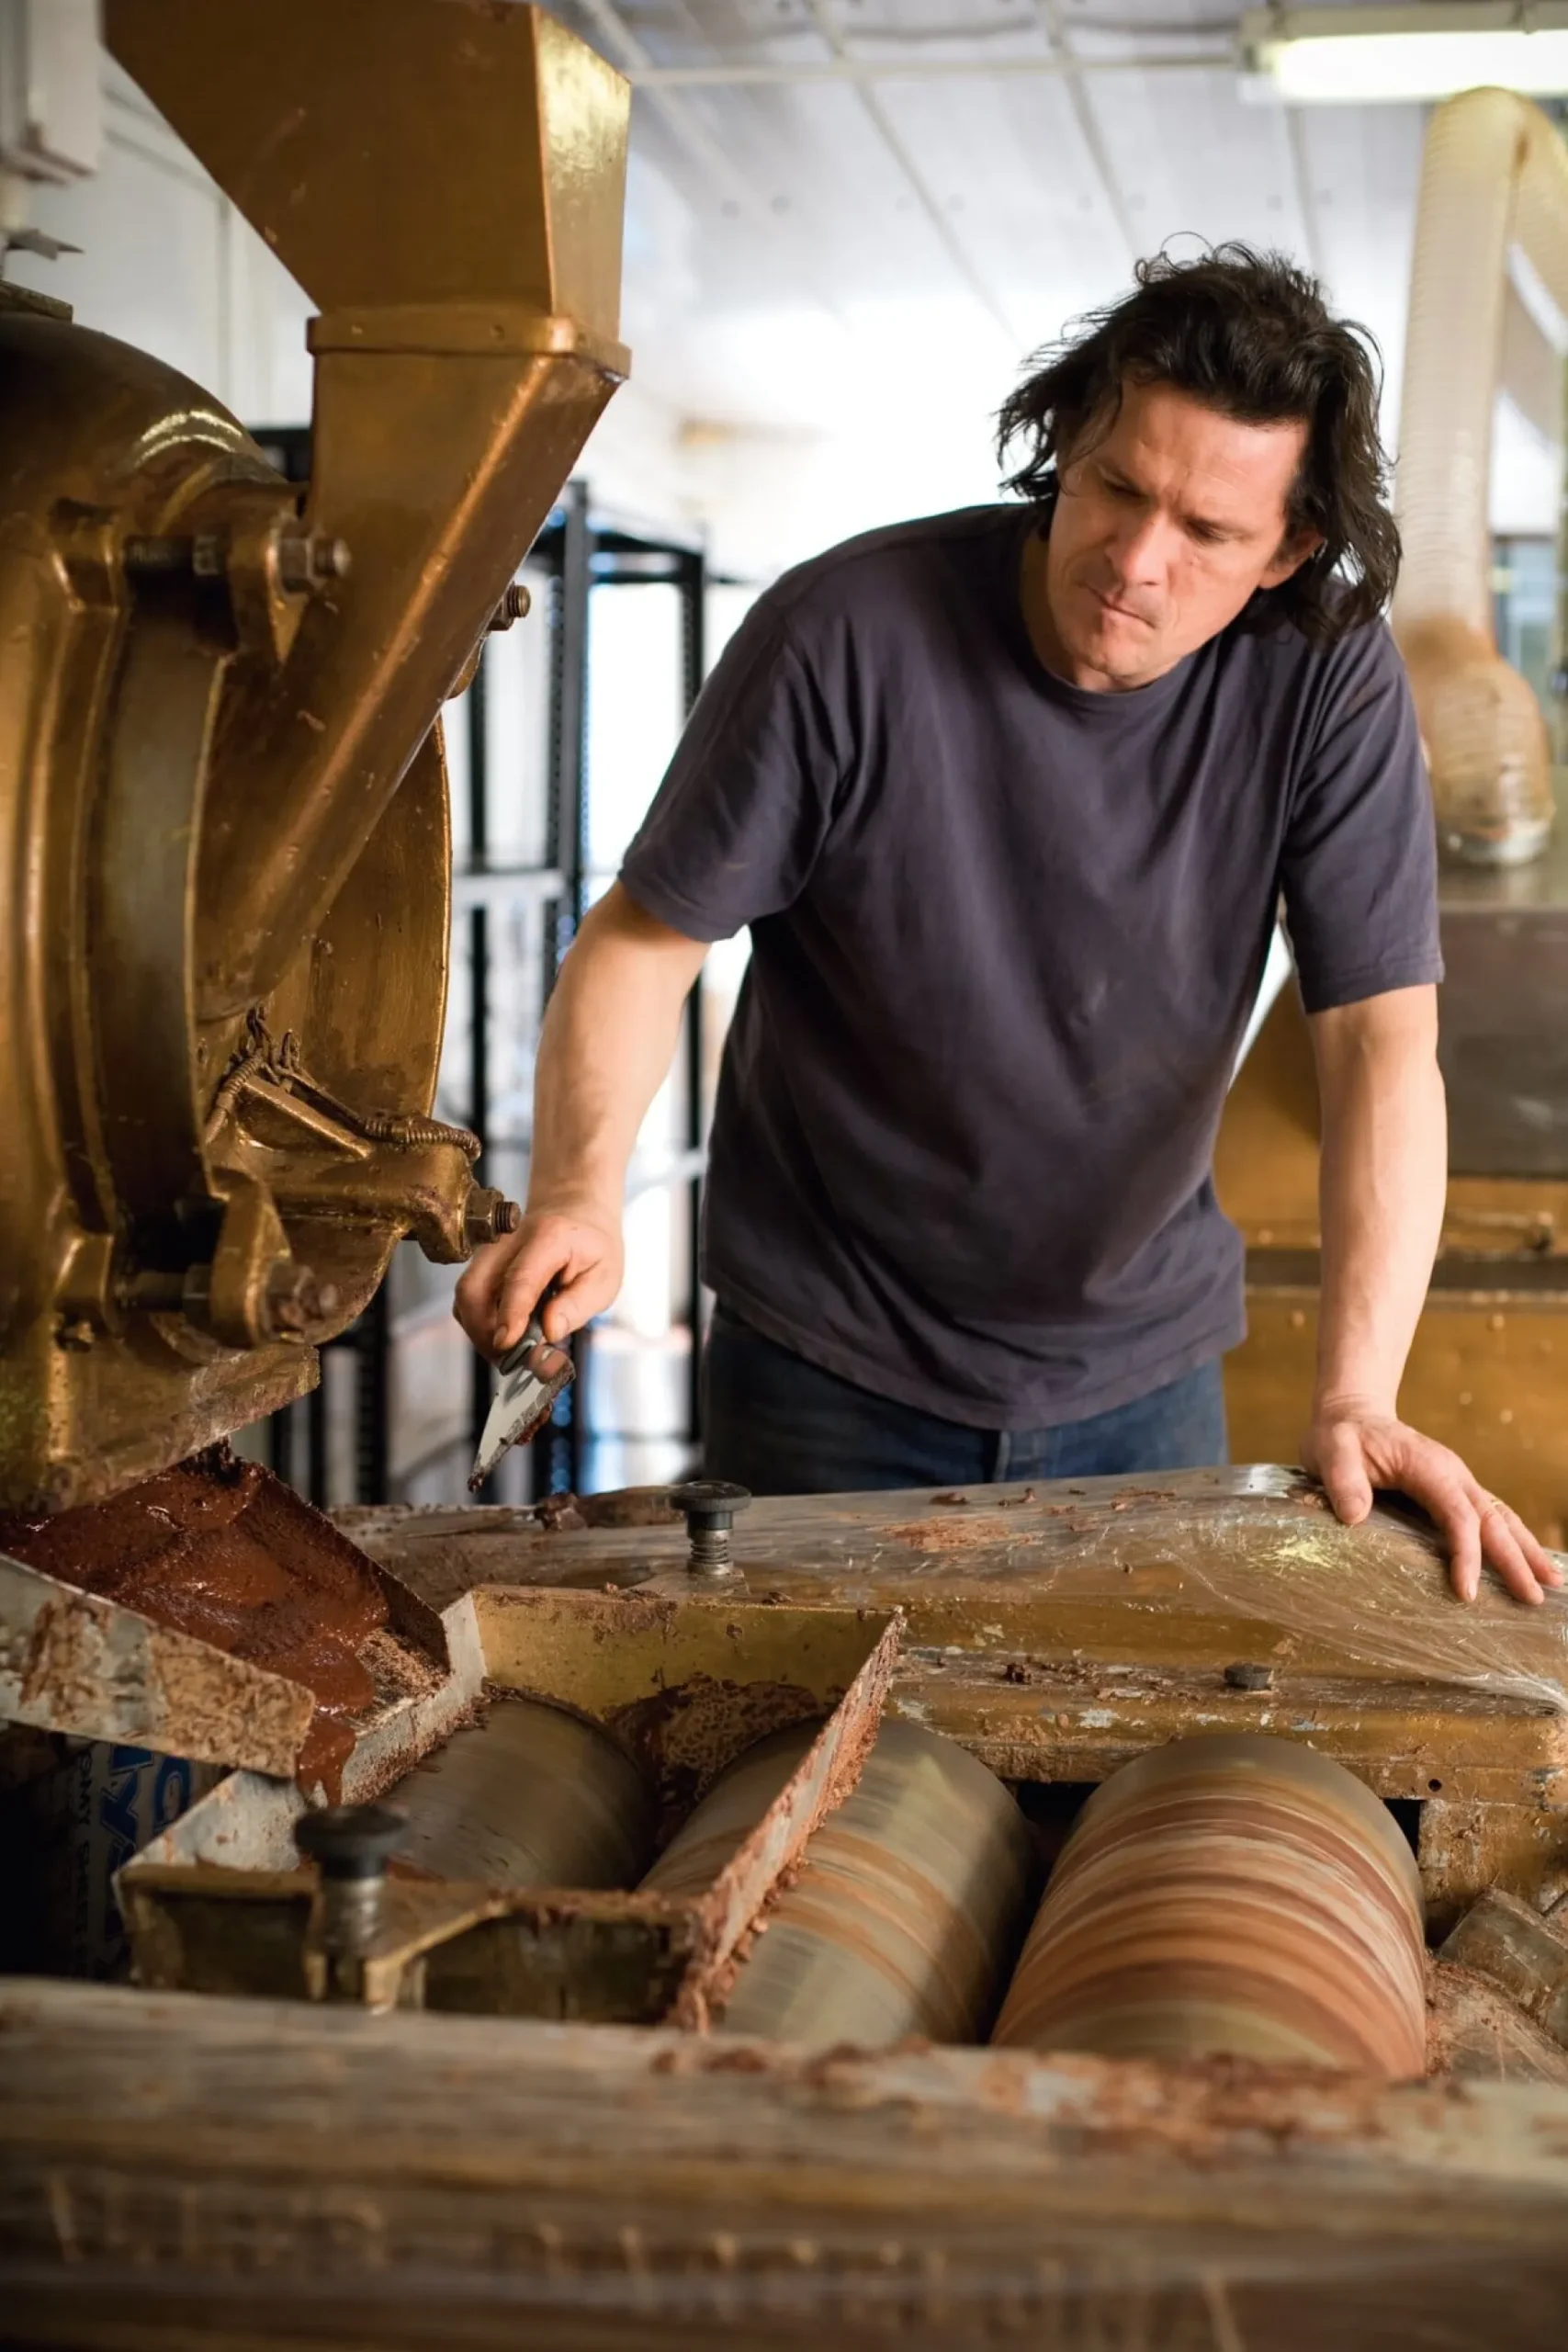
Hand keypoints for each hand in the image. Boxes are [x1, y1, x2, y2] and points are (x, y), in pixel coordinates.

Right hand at [453, 1204, 622, 1360]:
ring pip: (465, 1297)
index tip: (507, 1344)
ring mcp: (489, 1251)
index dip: (510, 1314)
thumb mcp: (605, 1278)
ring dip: (481, 1333)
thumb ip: (578, 1305)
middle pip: (475, 1288)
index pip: (520, 1277)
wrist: (576, 1214)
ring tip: (512, 1353)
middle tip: (513, 1361)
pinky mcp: (481, 1265)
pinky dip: (480, 1325)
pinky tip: (504, 1337)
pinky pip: (468, 1301)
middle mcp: (509, 1240)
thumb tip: (550, 1331)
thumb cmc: (592, 1248)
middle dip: (485, 1333)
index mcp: (549, 1237)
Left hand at [1303, 1396, 1564, 1605]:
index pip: (1458, 1515)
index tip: (1467, 1592)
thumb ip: (1342, 1479)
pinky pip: (1489, 1517)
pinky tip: (1525, 1563)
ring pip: (1500, 1517)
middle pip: (1492, 1519)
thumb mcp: (1331, 1450)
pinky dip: (1511, 1540)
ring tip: (1550, 1584)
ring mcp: (1457, 1482)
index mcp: (1429, 1466)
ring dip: (1525, 1550)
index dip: (1467, 1554)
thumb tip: (1355, 1517)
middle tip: (1535, 1598)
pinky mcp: (1453, 1491)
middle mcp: (1453, 1474)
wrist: (1352, 1413)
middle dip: (1516, 1559)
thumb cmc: (1340, 1435)